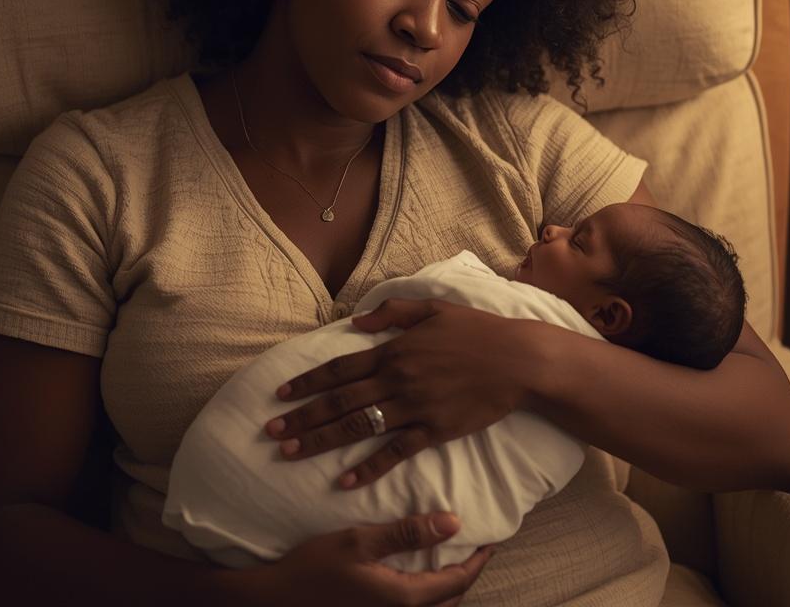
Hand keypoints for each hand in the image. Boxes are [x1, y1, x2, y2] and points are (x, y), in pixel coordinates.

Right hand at [235, 511, 495, 606]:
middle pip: (451, 600)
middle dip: (466, 576)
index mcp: (405, 598)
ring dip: (446, 589)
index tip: (490, 538)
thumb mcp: (358, 541)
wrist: (273, 601)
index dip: (478, 559)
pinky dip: (425, 598)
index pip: (458, 580)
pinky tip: (416, 580)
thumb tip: (453, 523)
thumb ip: (407, 532)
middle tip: (473, 549)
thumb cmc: (312, 569)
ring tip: (449, 561)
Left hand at [264, 298, 547, 488]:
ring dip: (321, 442)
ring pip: (357, 428)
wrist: (518, 361)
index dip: (307, 382)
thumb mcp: (433, 308)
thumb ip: (392, 313)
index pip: (338, 368)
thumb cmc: (477, 332)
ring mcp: (413, 407)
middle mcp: (396, 380)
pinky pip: (394, 452)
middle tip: (271, 432)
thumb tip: (355, 321)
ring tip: (291, 453)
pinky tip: (345, 481)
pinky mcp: (433, 431)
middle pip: (338, 401)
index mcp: (393, 351)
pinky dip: (369, 468)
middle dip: (301, 417)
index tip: (280, 394)